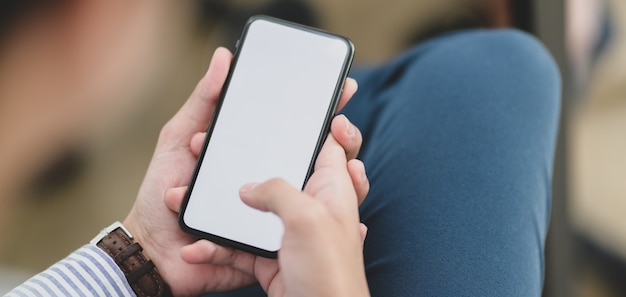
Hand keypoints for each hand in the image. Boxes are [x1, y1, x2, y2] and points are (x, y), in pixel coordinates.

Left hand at [122, 47, 359, 295]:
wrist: (152, 248)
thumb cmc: (160, 191)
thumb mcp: (178, 138)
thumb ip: (203, 102)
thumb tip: (224, 57)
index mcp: (252, 153)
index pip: (296, 128)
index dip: (323, 108)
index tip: (343, 88)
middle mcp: (269, 180)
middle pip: (318, 161)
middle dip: (341, 143)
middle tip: (341, 127)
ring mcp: (271, 212)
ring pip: (317, 198)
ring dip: (338, 185)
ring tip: (350, 170)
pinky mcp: (267, 242)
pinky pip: (297, 235)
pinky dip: (317, 231)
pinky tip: (346, 223)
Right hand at [166, 114, 369, 296]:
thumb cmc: (328, 271)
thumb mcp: (307, 218)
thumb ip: (277, 190)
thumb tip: (248, 188)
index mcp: (330, 188)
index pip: (330, 145)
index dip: (322, 124)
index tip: (309, 107)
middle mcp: (310, 206)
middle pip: (280, 173)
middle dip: (247, 165)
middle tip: (217, 150)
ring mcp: (288, 232)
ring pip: (251, 210)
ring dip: (220, 210)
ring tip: (185, 198)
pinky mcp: (270, 255)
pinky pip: (238, 244)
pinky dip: (217, 246)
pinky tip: (197, 247)